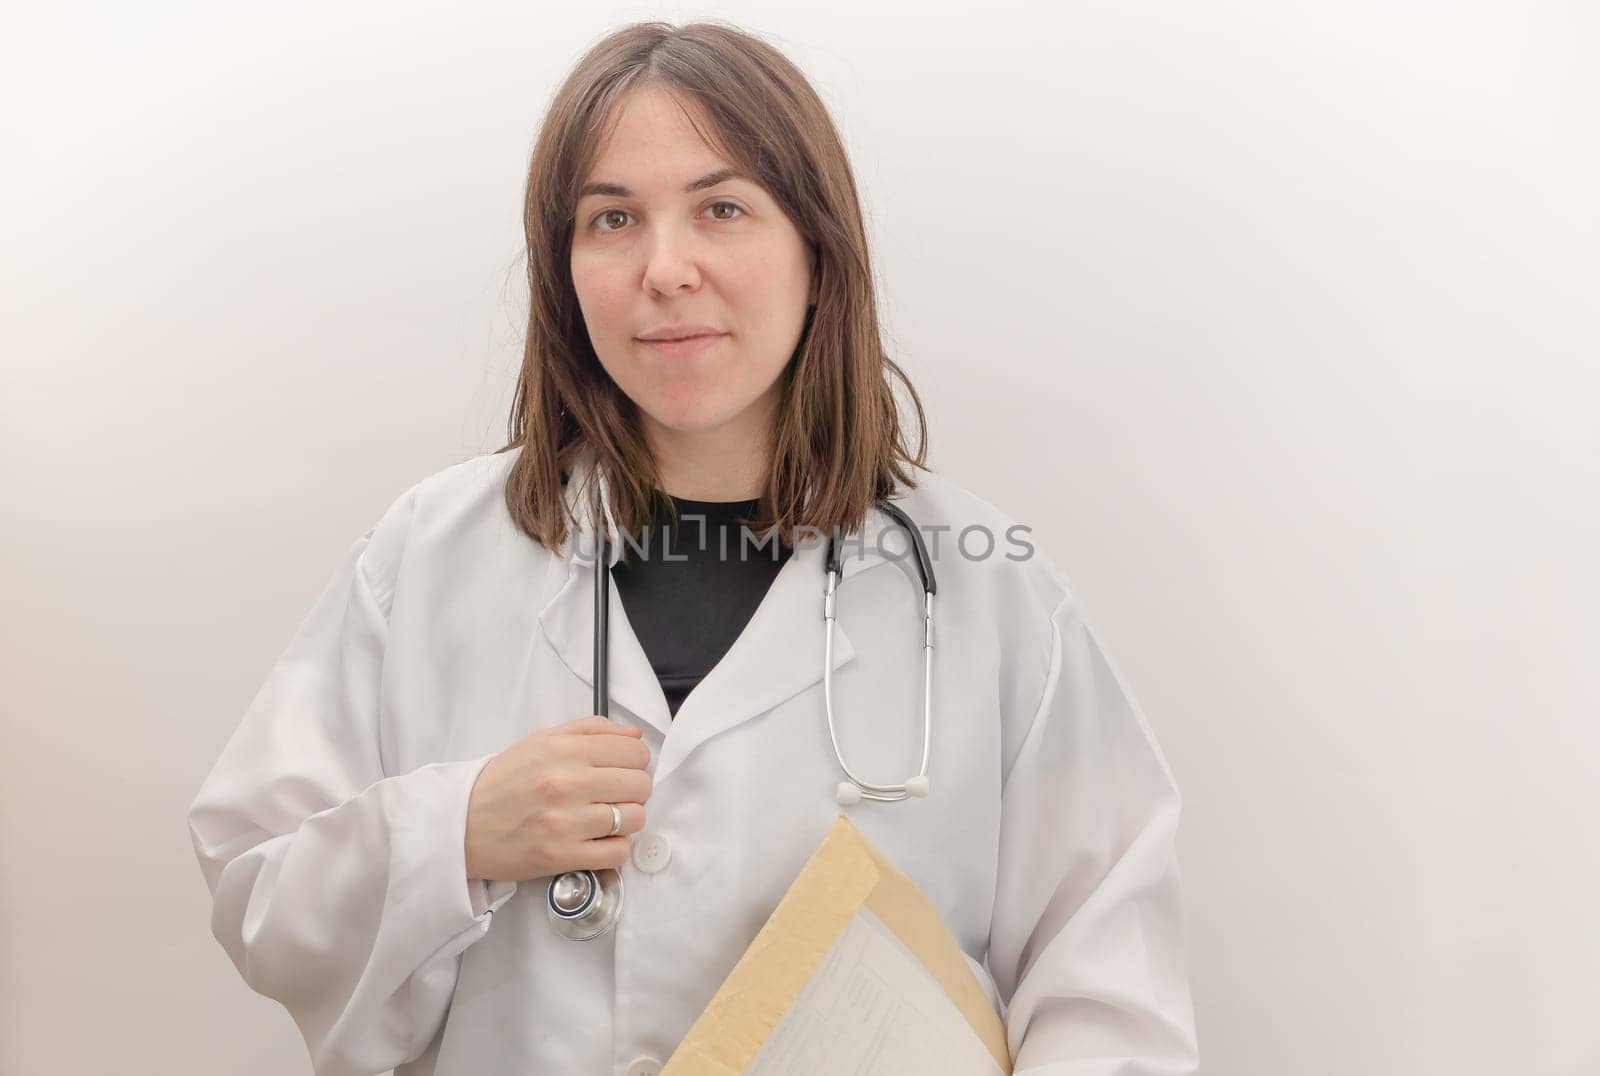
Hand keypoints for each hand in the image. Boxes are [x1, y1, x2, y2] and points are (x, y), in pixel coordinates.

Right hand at [465, 715, 651, 881]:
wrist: (462, 824)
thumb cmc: (503, 782)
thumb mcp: (542, 741)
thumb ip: (591, 730)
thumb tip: (635, 736)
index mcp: (564, 750)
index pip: (635, 752)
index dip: (635, 762)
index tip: (622, 770)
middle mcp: (566, 783)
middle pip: (640, 785)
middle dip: (633, 790)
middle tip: (613, 795)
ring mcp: (566, 822)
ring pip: (634, 819)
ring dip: (626, 820)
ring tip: (603, 818)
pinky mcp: (562, 856)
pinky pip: (617, 853)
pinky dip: (614, 849)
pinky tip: (596, 840)